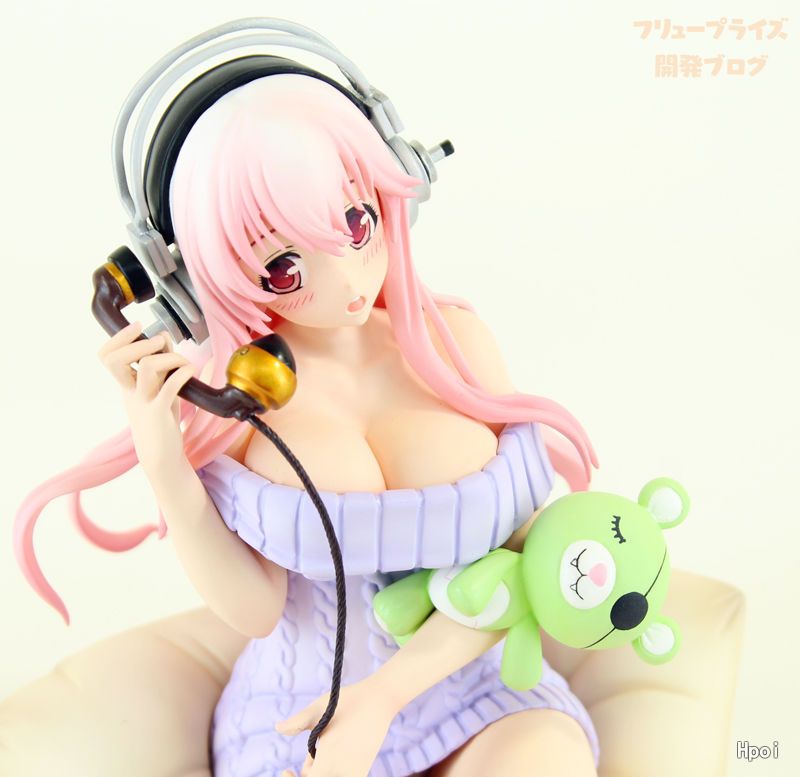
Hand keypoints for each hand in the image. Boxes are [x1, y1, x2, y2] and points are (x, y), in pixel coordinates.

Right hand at [98, 321, 195, 480]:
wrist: (161, 456)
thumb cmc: (160, 419)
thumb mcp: (156, 388)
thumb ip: (159, 364)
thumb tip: (164, 337)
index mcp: (125, 384)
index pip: (106, 356)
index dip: (119, 337)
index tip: (139, 326)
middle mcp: (130, 391)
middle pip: (116, 359)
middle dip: (140, 342)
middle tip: (161, 341)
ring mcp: (143, 402)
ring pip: (145, 367)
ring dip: (169, 356)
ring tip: (183, 362)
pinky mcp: (160, 413)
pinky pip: (169, 387)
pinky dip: (183, 373)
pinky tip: (190, 372)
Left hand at [275, 678, 399, 776]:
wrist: (380, 699)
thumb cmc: (347, 702)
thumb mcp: (318, 709)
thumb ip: (296, 722)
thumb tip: (277, 728)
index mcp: (328, 762)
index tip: (286, 770)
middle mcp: (343, 772)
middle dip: (309, 773)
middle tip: (312, 752)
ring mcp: (356, 773)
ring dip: (322, 772)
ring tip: (324, 749)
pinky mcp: (363, 770)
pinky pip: (344, 776)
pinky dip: (335, 771)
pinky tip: (335, 753)